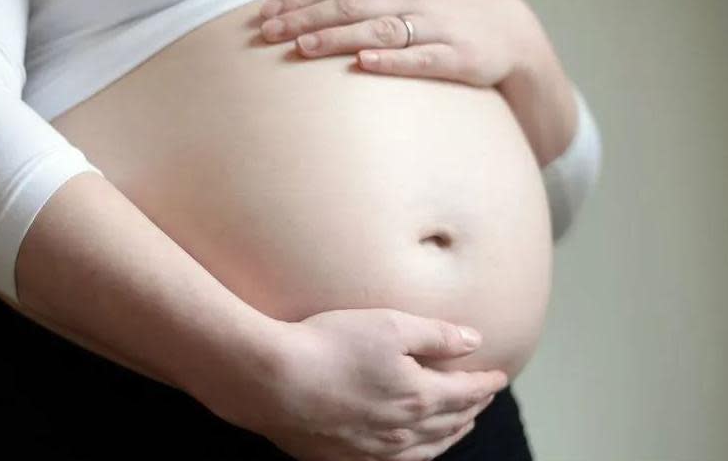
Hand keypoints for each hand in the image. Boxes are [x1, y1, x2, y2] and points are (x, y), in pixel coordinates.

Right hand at [229, 308, 507, 460]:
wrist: (272, 381)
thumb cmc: (329, 345)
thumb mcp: (389, 325)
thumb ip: (437, 335)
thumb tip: (474, 342)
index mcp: (418, 396)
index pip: (465, 392)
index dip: (485, 383)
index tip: (500, 376)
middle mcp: (403, 430)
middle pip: (450, 422)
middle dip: (472, 408)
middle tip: (483, 398)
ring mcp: (373, 448)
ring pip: (426, 448)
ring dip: (449, 436)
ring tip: (460, 426)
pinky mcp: (344, 456)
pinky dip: (416, 454)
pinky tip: (412, 449)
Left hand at [258, 0, 579, 167]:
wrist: (513, 31)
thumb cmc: (451, 7)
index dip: (299, 0)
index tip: (265, 14)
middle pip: (350, 6)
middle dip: (306, 19)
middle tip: (268, 34)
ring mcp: (435, 26)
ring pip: (378, 30)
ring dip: (338, 38)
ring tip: (302, 47)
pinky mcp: (455, 57)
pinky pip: (419, 58)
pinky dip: (391, 60)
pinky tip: (363, 64)